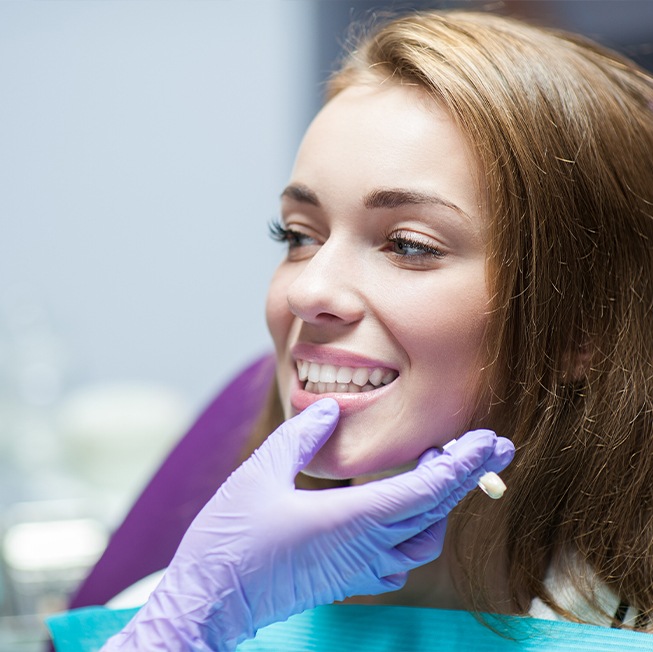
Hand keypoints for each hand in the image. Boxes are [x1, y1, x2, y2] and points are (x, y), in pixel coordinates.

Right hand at [102, 398, 513, 650]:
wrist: (210, 601)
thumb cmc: (231, 539)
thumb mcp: (260, 473)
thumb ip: (301, 436)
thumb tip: (329, 409)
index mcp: (351, 519)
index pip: (426, 491)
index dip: (462, 465)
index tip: (490, 442)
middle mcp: (365, 548)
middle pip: (434, 512)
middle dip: (465, 476)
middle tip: (487, 446)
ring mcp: (359, 570)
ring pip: (424, 540)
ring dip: (441, 504)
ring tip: (439, 470)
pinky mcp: (348, 580)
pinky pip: (400, 559)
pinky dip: (416, 531)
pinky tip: (404, 513)